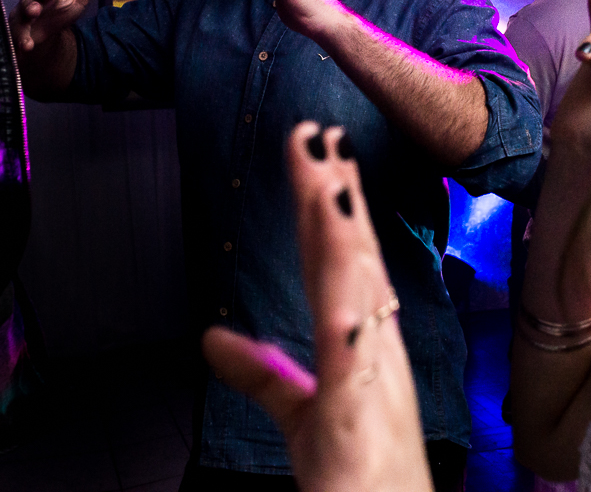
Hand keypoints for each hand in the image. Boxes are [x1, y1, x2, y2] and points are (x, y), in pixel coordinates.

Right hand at [10, 0, 108, 54]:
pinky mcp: (18, 34)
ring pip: (20, 21)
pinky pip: (18, 37)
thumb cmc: (61, 9)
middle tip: (35, 10)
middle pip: (28, 2)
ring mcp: (22, 19)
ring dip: (23, 28)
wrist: (46, 31)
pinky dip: (22, 42)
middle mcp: (31, 2)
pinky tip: (27, 47)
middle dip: (30, 6)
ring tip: (28, 37)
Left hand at [202, 124, 432, 491]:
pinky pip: (349, 331)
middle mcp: (378, 342)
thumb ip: (260, 371)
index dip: (331, 205)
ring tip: (324, 166)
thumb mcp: (300, 412)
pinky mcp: (358, 398)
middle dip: (335, 191)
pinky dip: (343, 280)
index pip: (344, 259)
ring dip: (339, 218)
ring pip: (355, 280)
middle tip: (317, 133)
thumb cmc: (359, 474)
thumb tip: (212, 336)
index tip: (321, 157)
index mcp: (366, 340)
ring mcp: (373, 366)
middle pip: (352, 254)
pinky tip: (337, 242)